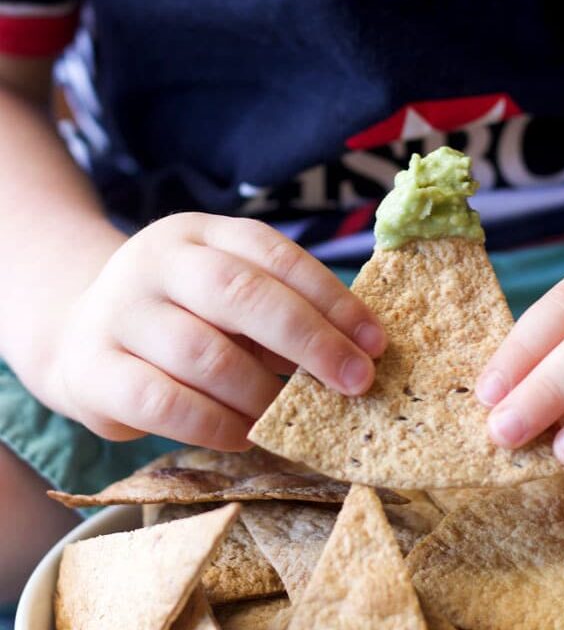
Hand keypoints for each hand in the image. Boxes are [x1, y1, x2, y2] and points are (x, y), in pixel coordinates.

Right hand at [47, 213, 385, 449]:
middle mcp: (157, 262)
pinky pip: (164, 404)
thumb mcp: (225, 293)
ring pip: (204, 354)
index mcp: (202, 234)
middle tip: (356, 382)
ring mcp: (119, 313)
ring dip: (261, 393)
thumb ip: (279, 310)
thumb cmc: (182, 313)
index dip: (331, 297)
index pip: (274, 254)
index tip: (375, 341)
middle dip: (310, 340)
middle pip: (240, 293)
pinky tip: (243, 436)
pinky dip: (215, 425)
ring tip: (291, 415)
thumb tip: (353, 353)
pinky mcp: (93, 370)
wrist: (81, 328)